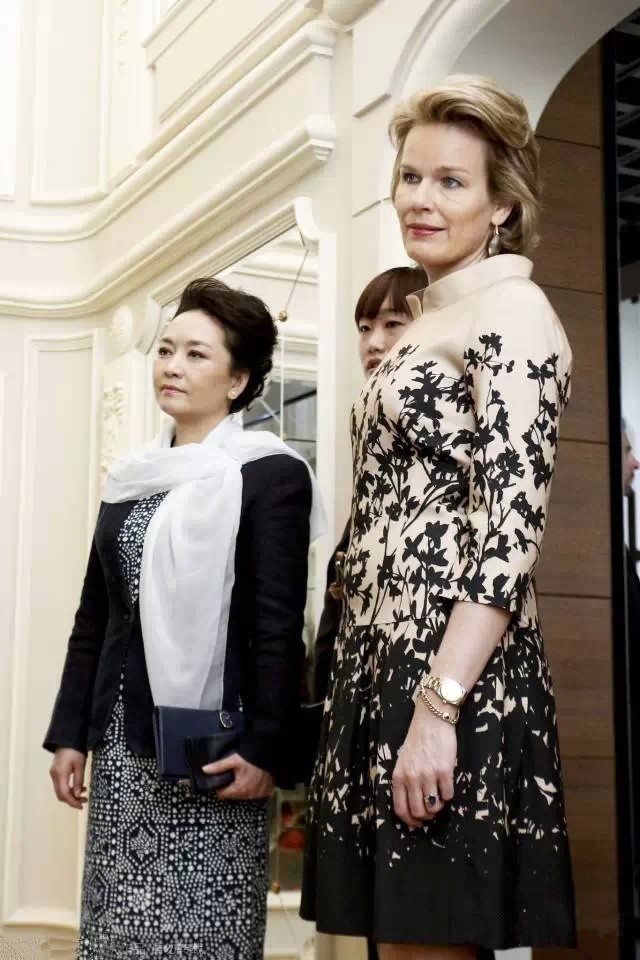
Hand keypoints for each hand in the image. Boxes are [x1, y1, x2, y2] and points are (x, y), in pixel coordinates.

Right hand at [50, 748, 87, 809]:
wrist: (68, 738)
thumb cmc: (75, 750)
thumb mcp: (80, 765)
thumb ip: (78, 781)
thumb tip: (78, 795)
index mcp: (60, 774)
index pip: (64, 794)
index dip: (72, 802)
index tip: (81, 806)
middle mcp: (54, 776)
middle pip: (61, 795)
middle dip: (72, 800)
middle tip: (84, 801)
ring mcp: (53, 774)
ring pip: (60, 790)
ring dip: (71, 795)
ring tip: (84, 794)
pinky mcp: (56, 771)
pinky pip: (60, 784)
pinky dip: (68, 788)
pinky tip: (78, 787)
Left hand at [203, 752, 273, 800]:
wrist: (271, 756)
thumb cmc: (253, 757)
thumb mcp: (234, 759)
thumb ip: (219, 766)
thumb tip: (205, 770)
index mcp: (239, 789)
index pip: (222, 794)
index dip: (220, 786)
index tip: (222, 779)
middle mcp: (249, 795)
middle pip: (232, 795)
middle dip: (231, 786)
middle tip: (234, 774)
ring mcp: (258, 794)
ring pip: (243, 794)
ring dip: (242, 787)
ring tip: (244, 775)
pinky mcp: (266, 792)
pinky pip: (255, 793)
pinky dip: (253, 787)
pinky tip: (253, 778)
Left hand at [392, 698, 456, 828]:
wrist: (432, 721)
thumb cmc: (417, 741)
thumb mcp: (403, 762)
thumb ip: (405, 782)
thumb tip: (413, 806)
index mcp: (399, 776)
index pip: (400, 808)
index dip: (410, 821)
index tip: (417, 824)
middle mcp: (412, 778)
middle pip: (418, 812)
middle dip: (426, 816)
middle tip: (431, 811)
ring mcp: (428, 775)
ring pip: (434, 807)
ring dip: (438, 806)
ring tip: (439, 797)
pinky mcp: (444, 771)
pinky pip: (448, 795)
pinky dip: (448, 795)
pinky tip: (446, 785)